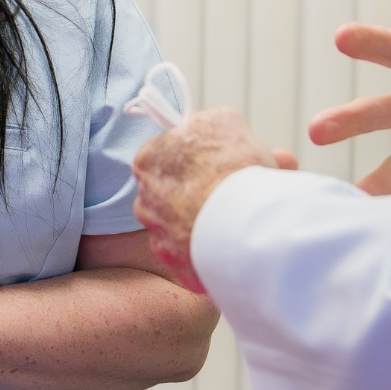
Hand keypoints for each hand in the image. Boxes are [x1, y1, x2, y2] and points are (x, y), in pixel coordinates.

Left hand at [131, 109, 288, 294]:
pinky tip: (233, 245)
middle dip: (200, 193)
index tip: (217, 164)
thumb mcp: (225, 121)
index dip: (194, 159)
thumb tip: (218, 131)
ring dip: (205, 224)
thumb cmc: (233, 166)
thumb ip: (212, 123)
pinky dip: (212, 252)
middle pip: (172, 194)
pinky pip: (194, 258)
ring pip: (182, 228)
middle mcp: (144, 201)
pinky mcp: (178, 268)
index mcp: (148, 160)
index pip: (165, 156)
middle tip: (235, 193)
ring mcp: (159, 237)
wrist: (245, 222)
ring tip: (238, 221)